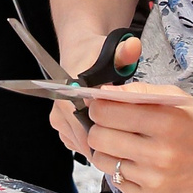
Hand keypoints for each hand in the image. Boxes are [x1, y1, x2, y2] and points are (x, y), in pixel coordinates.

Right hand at [47, 34, 141, 156]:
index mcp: (70, 94)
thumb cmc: (94, 53)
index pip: (90, 128)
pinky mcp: (61, 128)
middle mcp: (60, 109)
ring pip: (84, 146)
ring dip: (103, 143)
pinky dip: (95, 142)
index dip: (112, 135)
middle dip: (110, 142)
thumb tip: (133, 46)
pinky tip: (108, 130)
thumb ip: (124, 52)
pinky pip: (80, 144)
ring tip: (121, 131)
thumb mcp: (111, 49)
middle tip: (130, 136)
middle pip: (88, 141)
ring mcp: (59, 121)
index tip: (129, 136)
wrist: (77, 53)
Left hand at [81, 77, 192, 192]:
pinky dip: (122, 170)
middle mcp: (160, 154)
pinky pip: (116, 182)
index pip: (105, 112)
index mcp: (166, 122)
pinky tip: (139, 162)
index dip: (99, 106)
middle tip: (112, 125)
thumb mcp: (174, 97)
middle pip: (98, 138)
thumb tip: (100, 95)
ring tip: (127, 144)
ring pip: (103, 161)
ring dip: (109, 149)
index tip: (104, 106)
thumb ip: (136, 92)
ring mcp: (156, 181)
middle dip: (99, 127)